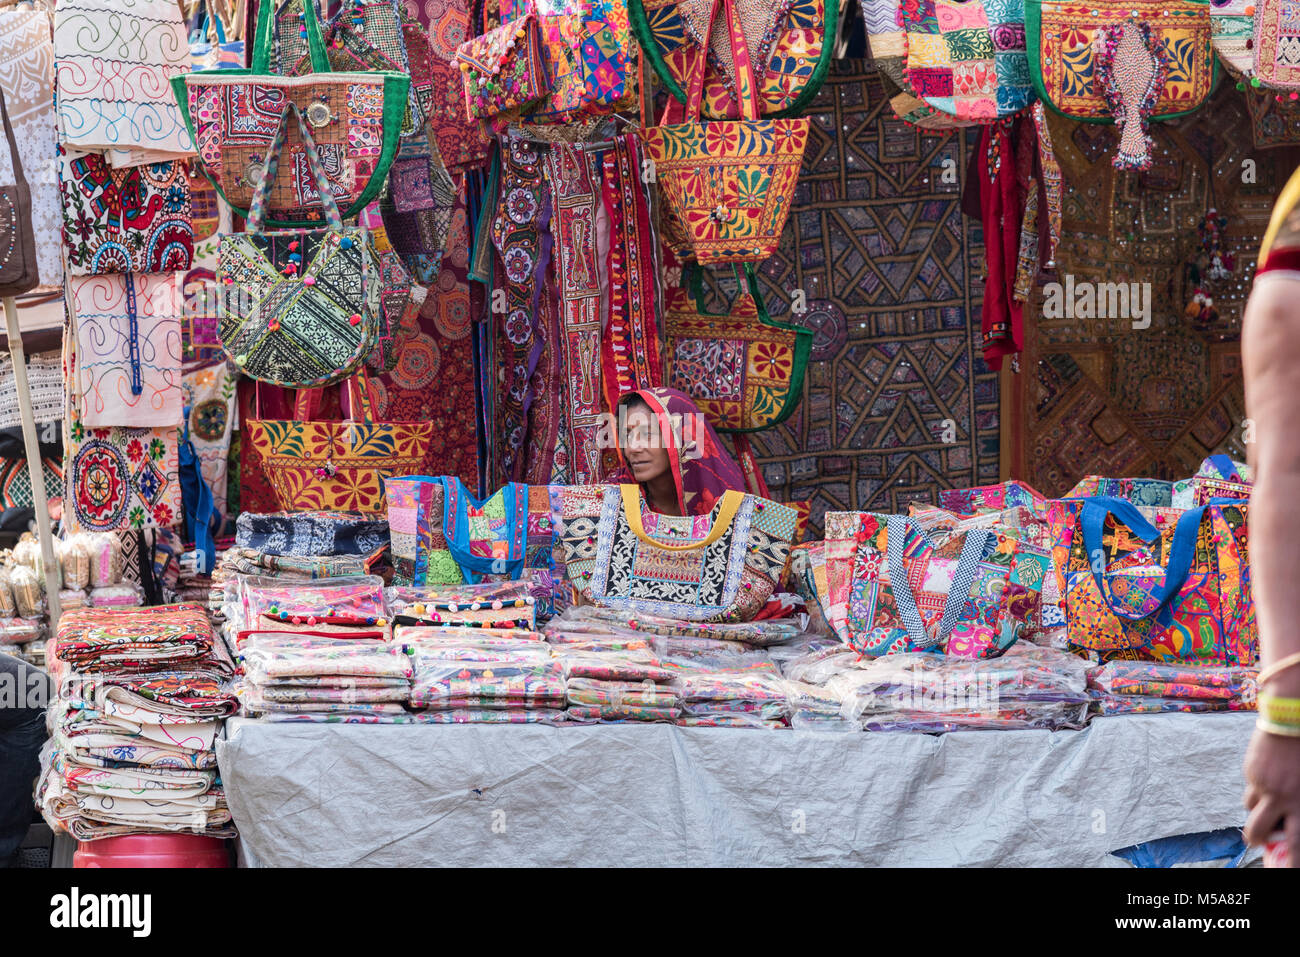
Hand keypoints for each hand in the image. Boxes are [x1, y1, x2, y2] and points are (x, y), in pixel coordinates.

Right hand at [1243, 728, 1299, 864]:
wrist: (1292, 717)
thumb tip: (1292, 823)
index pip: (1295, 842)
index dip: (1291, 861)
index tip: (1287, 869)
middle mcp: (1279, 796)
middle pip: (1257, 830)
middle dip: (1256, 840)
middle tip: (1258, 841)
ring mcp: (1261, 783)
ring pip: (1249, 807)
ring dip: (1256, 810)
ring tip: (1268, 802)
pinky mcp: (1250, 770)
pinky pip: (1250, 786)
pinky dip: (1258, 788)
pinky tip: (1270, 777)